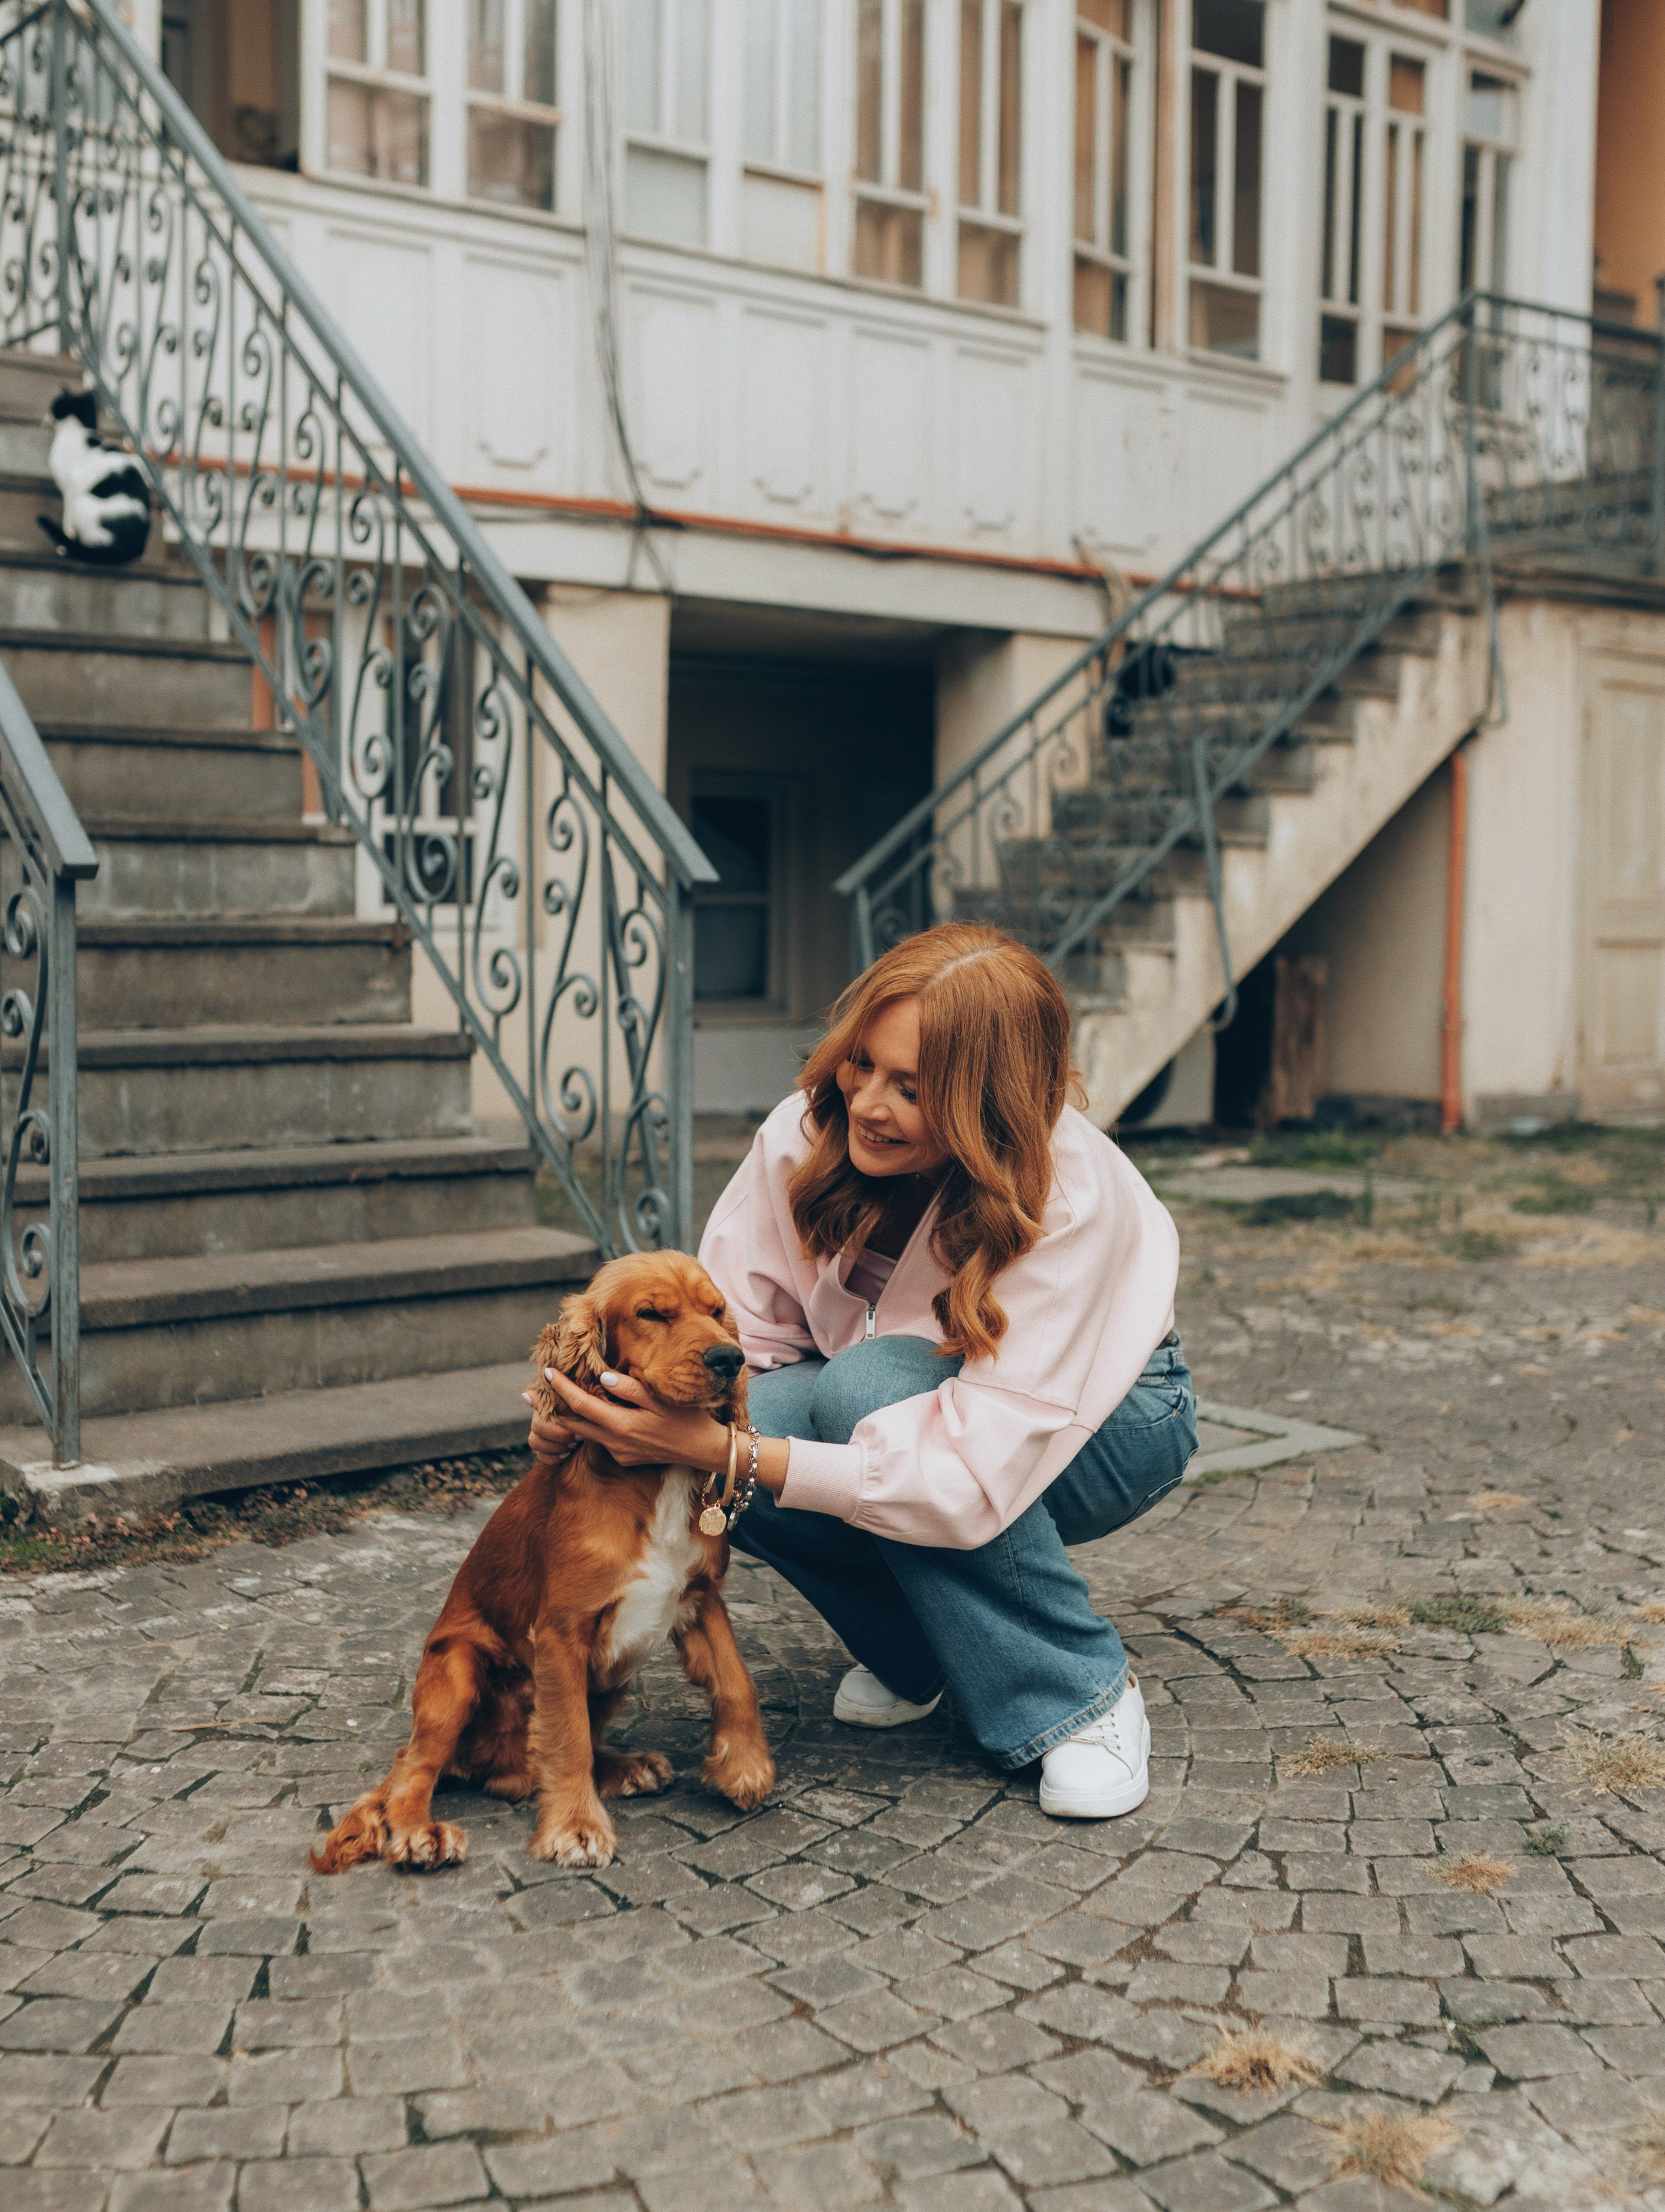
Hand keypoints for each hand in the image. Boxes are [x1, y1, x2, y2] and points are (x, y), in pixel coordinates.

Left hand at [524, 1367, 730, 1472]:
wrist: (706, 1451)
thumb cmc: (688, 1418)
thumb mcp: (661, 1397)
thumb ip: (630, 1388)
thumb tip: (603, 1376)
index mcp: (622, 1425)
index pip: (582, 1405)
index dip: (561, 1388)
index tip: (546, 1372)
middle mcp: (616, 1443)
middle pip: (572, 1425)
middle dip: (550, 1409)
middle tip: (526, 1394)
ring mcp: (619, 1454)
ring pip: (585, 1434)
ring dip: (567, 1419)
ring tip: (550, 1403)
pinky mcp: (626, 1459)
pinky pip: (602, 1441)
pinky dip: (591, 1428)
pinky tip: (592, 1416)